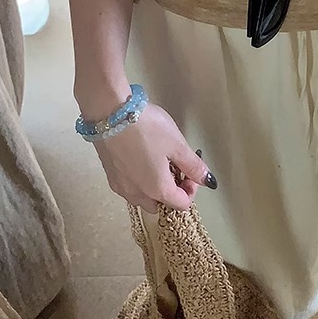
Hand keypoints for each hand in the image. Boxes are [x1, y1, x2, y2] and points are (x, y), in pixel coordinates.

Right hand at [93, 102, 216, 212]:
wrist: (109, 113)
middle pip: (160, 204)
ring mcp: (120, 186)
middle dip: (171, 191)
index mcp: (157, 190)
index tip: (190, 169)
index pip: (181, 204)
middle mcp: (137, 194)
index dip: (192, 189)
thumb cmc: (147, 128)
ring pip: (142, 198)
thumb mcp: (177, 144)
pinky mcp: (109, 175)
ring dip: (154, 188)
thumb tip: (208, 181)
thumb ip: (194, 166)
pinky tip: (140, 158)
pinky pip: (129, 187)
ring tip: (157, 161)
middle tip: (175, 166)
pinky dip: (139, 181)